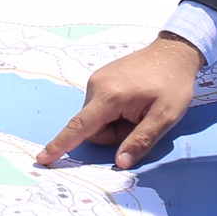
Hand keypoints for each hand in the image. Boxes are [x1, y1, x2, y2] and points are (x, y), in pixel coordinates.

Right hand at [35, 32, 201, 169]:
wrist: (174, 52)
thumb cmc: (172, 84)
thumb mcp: (165, 117)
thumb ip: (141, 141)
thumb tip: (121, 163)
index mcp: (109, 96)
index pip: (79, 127)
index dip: (61, 145)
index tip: (43, 158)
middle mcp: (97, 85)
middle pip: (93, 127)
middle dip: (114, 133)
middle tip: (141, 122)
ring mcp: (98, 79)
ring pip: (96, 118)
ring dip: (115, 123)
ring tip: (139, 110)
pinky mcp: (101, 78)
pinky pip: (100, 106)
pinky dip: (114, 112)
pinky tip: (134, 101)